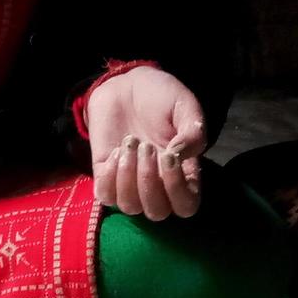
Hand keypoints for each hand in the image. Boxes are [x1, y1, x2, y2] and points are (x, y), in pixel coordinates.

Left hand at [87, 67, 205, 220]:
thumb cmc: (162, 97)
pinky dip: (109, 177)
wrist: (127, 85)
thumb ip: (192, 133)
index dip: (177, 190)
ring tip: (129, 144)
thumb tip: (178, 157)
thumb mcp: (185, 107)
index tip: (168, 156)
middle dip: (149, 181)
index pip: (186, 206)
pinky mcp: (105, 176)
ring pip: (130, 206)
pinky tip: (115, 151)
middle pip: (157, 212)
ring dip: (128, 177)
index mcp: (183, 174)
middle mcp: (158, 186)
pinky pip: (105, 196)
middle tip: (145, 146)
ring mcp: (130, 183)